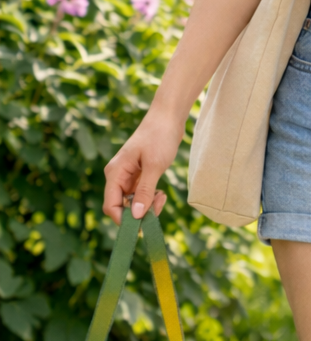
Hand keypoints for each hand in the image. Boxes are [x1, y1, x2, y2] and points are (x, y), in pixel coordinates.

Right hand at [103, 109, 183, 223]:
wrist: (169, 116)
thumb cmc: (160, 136)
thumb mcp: (154, 166)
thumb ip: (145, 191)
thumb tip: (137, 216)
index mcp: (115, 173)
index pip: (111, 205)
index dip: (123, 219)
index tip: (142, 224)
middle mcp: (118, 176)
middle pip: (122, 205)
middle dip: (139, 211)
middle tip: (159, 205)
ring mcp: (129, 175)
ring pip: (133, 201)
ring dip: (147, 204)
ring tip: (162, 197)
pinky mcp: (140, 174)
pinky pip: (141, 193)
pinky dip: (150, 196)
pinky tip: (161, 193)